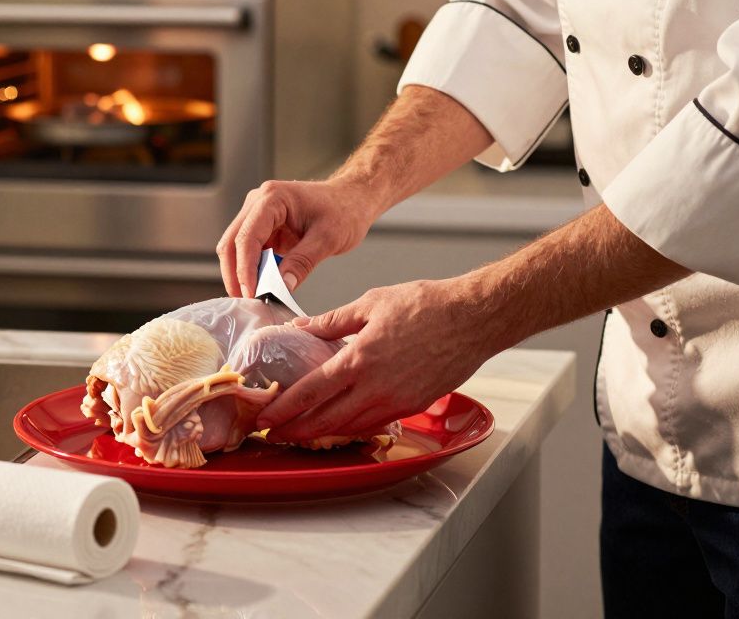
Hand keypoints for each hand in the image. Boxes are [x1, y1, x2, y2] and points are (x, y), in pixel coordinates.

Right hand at [216, 178, 377, 297]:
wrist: (352, 198)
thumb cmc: (344, 210)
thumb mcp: (328, 239)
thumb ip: (302, 262)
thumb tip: (281, 287)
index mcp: (272, 198)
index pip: (247, 237)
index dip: (245, 268)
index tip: (251, 293)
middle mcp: (258, 201)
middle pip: (231, 242)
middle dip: (235, 274)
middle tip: (247, 301)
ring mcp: (257, 213)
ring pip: (234, 247)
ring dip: (240, 272)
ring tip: (254, 296)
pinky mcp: (262, 226)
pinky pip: (247, 250)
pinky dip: (251, 269)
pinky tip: (260, 286)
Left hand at [256, 277, 498, 441]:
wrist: (473, 318)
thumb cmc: (426, 305)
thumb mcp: (371, 303)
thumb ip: (331, 321)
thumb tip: (300, 327)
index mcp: (359, 359)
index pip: (310, 392)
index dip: (284, 409)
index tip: (265, 418)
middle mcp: (376, 387)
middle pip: (326, 420)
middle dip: (295, 431)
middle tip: (273, 435)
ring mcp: (396, 401)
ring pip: (350, 427)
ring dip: (321, 434)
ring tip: (300, 434)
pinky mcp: (414, 405)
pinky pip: (375, 424)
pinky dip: (352, 429)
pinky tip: (340, 427)